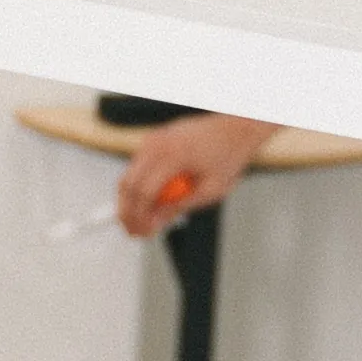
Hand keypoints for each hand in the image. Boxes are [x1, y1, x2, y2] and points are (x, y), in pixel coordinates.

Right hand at [115, 112, 258, 236]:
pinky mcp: (153, 139)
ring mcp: (153, 139)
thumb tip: (155, 224)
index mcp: (175, 156)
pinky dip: (138, 187)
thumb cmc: (228, 155)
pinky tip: (149, 203)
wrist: (235, 127)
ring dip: (130, 201)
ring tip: (140, 222)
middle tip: (133, 231)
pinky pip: (136, 168)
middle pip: (127, 184)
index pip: (145, 192)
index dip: (141, 217)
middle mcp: (158, 144)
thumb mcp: (210, 190)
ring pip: (128, 176)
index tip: (143, 233)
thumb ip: (179, 206)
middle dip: (126, 212)